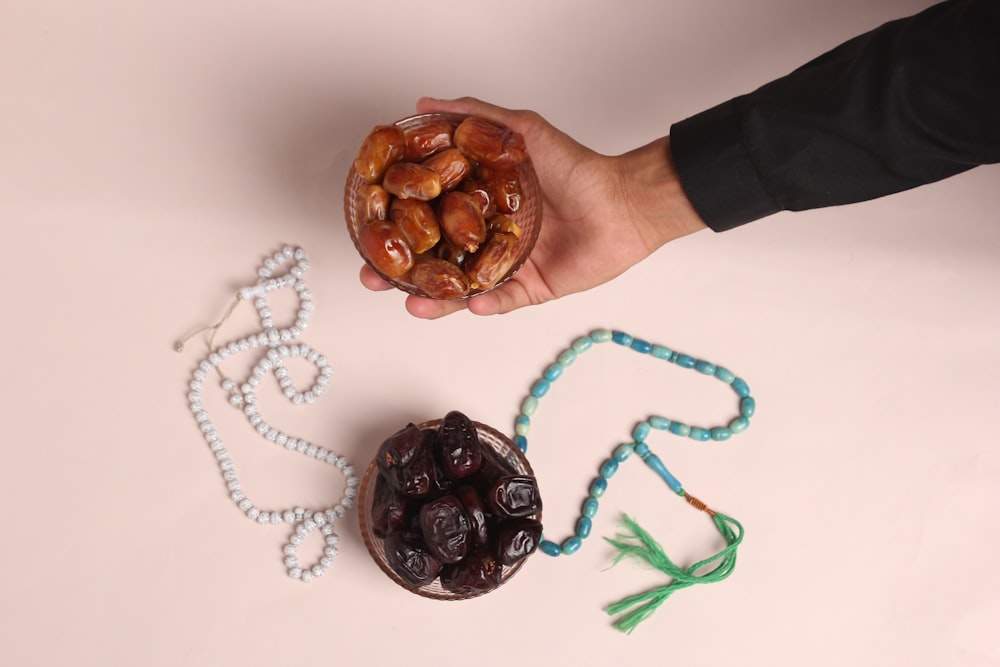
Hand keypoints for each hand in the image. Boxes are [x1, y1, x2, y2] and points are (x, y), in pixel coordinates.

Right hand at [359, 97, 707, 317]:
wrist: (624, 201)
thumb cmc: (578, 167)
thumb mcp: (522, 131)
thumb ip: (476, 119)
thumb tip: (425, 103)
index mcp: (478, 205)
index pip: (428, 219)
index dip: (397, 227)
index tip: (367, 231)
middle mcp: (488, 238)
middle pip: (436, 260)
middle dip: (403, 273)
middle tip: (374, 279)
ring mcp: (508, 266)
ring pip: (463, 289)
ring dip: (436, 299)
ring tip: (412, 304)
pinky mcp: (533, 288)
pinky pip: (504, 301)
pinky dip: (487, 304)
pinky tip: (470, 304)